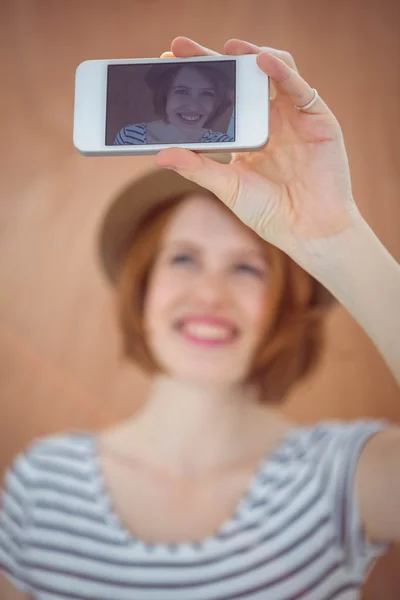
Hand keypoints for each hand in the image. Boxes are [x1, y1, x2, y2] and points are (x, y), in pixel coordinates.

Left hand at [156, 37, 363, 269]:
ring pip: (272, 72)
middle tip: (182, 48)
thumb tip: (160, 155)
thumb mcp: (227, 187)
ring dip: (250, 55)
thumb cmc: (269, 212)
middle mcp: (269, 120)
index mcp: (246, 134)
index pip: (219, 98)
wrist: (307, 230)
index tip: (168, 67)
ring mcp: (293, 117)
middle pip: (239, 79)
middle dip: (212, 60)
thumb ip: (197, 168)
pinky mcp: (316, 118)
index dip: (197, 81)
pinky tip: (261, 61)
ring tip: (228, 49)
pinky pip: (298, 86)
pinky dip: (281, 70)